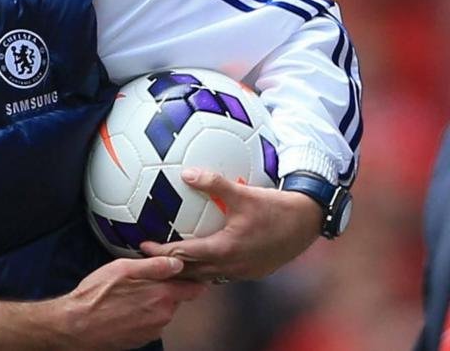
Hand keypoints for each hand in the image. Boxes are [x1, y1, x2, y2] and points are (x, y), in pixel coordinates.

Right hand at [49, 256, 205, 349]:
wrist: (78, 325)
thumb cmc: (96, 296)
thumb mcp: (122, 268)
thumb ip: (154, 266)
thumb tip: (177, 263)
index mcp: (162, 296)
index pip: (194, 288)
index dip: (190, 278)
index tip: (182, 273)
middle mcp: (163, 316)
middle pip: (175, 299)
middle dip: (164, 289)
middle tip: (141, 281)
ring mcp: (153, 330)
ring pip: (162, 311)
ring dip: (151, 302)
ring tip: (128, 296)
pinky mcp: (142, 339)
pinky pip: (150, 323)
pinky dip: (142, 315)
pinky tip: (124, 309)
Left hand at [139, 168, 321, 280]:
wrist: (309, 222)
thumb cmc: (276, 207)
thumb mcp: (244, 193)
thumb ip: (214, 183)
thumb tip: (186, 173)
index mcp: (225, 250)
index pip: (183, 256)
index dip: (160, 253)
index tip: (141, 246)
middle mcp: (232, 266)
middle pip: (190, 273)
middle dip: (167, 267)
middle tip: (146, 258)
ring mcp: (243, 272)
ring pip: (206, 277)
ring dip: (186, 271)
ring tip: (167, 262)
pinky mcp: (252, 271)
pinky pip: (221, 274)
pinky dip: (205, 269)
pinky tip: (199, 258)